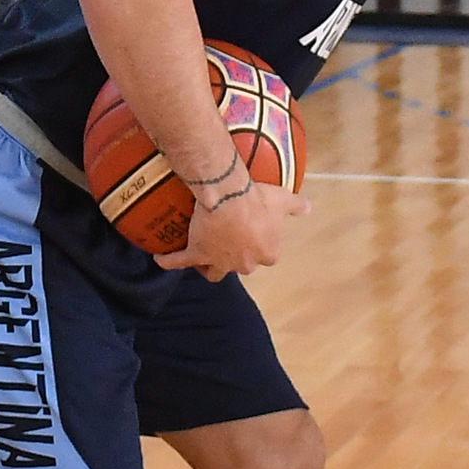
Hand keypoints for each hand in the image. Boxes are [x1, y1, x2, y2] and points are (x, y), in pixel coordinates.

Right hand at [156, 179, 310, 282]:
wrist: (229, 196)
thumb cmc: (258, 198)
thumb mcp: (283, 199)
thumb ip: (296, 205)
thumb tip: (308, 207)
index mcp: (267, 253)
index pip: (266, 256)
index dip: (259, 246)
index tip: (253, 235)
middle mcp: (245, 263)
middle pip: (240, 266)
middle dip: (235, 257)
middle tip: (228, 241)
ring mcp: (220, 261)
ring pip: (213, 272)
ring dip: (209, 267)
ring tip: (202, 258)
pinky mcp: (197, 254)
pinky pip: (180, 262)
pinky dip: (170, 262)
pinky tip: (161, 259)